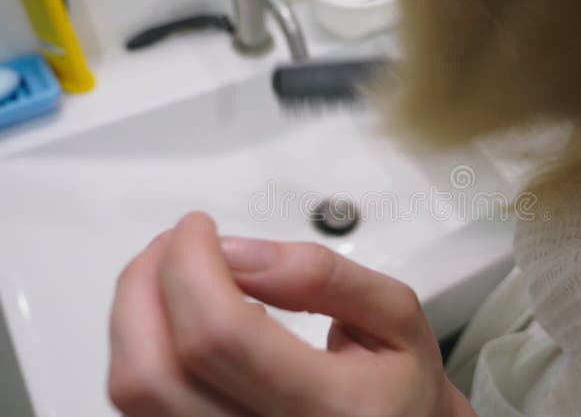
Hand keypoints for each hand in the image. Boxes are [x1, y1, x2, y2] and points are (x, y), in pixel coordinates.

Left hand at [108, 212, 474, 416]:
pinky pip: (141, 405)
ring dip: (135, 313)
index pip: (222, 335)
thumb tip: (241, 252)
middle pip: (155, 371)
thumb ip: (324, 277)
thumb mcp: (395, 316)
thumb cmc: (400, 390)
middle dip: (146, 284)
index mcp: (330, 411)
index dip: (192, 266)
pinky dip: (144, 346)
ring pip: (134, 393)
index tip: (199, 228)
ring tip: (174, 274)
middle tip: (177, 244)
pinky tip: (178, 319)